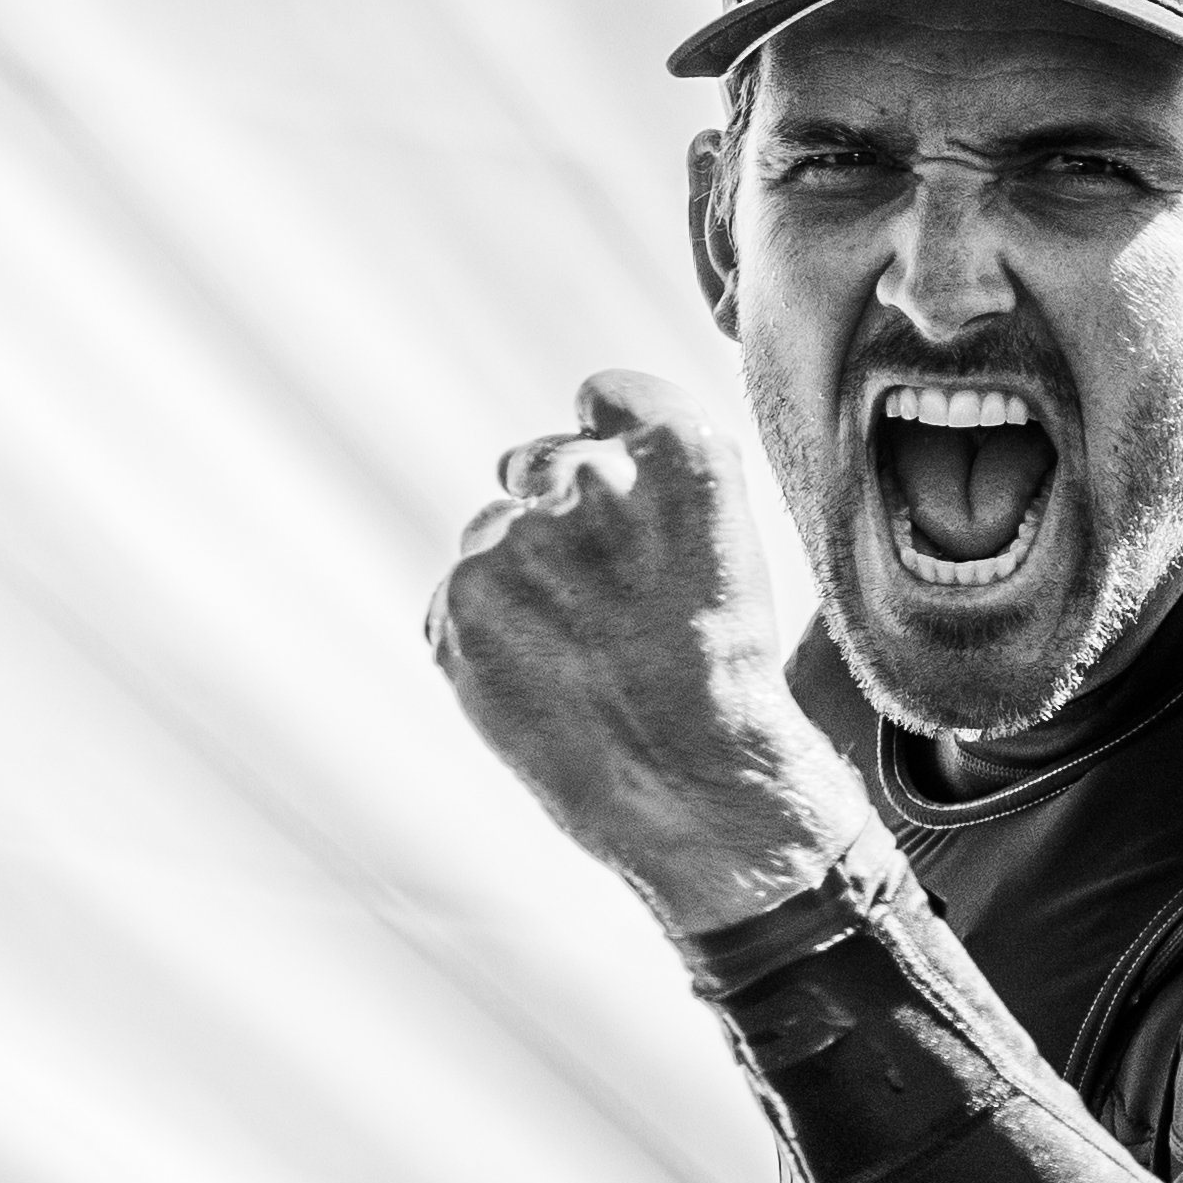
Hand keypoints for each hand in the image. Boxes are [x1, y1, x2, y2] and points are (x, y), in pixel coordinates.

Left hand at [427, 371, 871, 932]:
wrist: (697, 787)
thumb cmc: (723, 675)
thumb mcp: (727, 544)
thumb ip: (651, 476)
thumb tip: (557, 443)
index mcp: (680, 453)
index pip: (605, 394)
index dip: (603, 436)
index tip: (614, 490)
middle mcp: (594, 480)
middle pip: (540, 463)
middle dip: (556, 515)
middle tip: (603, 603)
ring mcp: (521, 538)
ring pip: (494, 534)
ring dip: (519, 581)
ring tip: (581, 657)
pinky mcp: (461, 600)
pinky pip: (455, 597)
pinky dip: (484, 636)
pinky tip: (542, 682)